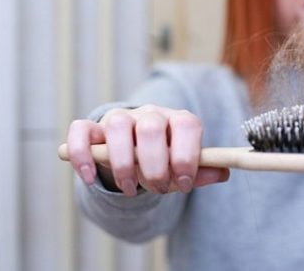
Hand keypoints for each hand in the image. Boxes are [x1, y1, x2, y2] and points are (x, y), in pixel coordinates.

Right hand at [66, 105, 229, 196]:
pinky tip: (89, 178)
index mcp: (177, 120)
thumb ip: (200, 171)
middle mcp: (149, 114)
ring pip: (117, 126)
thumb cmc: (163, 161)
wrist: (133, 152)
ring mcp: (120, 118)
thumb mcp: (183, 168)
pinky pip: (81, 131)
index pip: (186, 125)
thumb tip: (223, 172)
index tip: (184, 182)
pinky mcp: (92, 128)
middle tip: (159, 188)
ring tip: (131, 188)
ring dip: (123, 164)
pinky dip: (82, 155)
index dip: (186, 155)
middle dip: (155, 165)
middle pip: (151, 127)